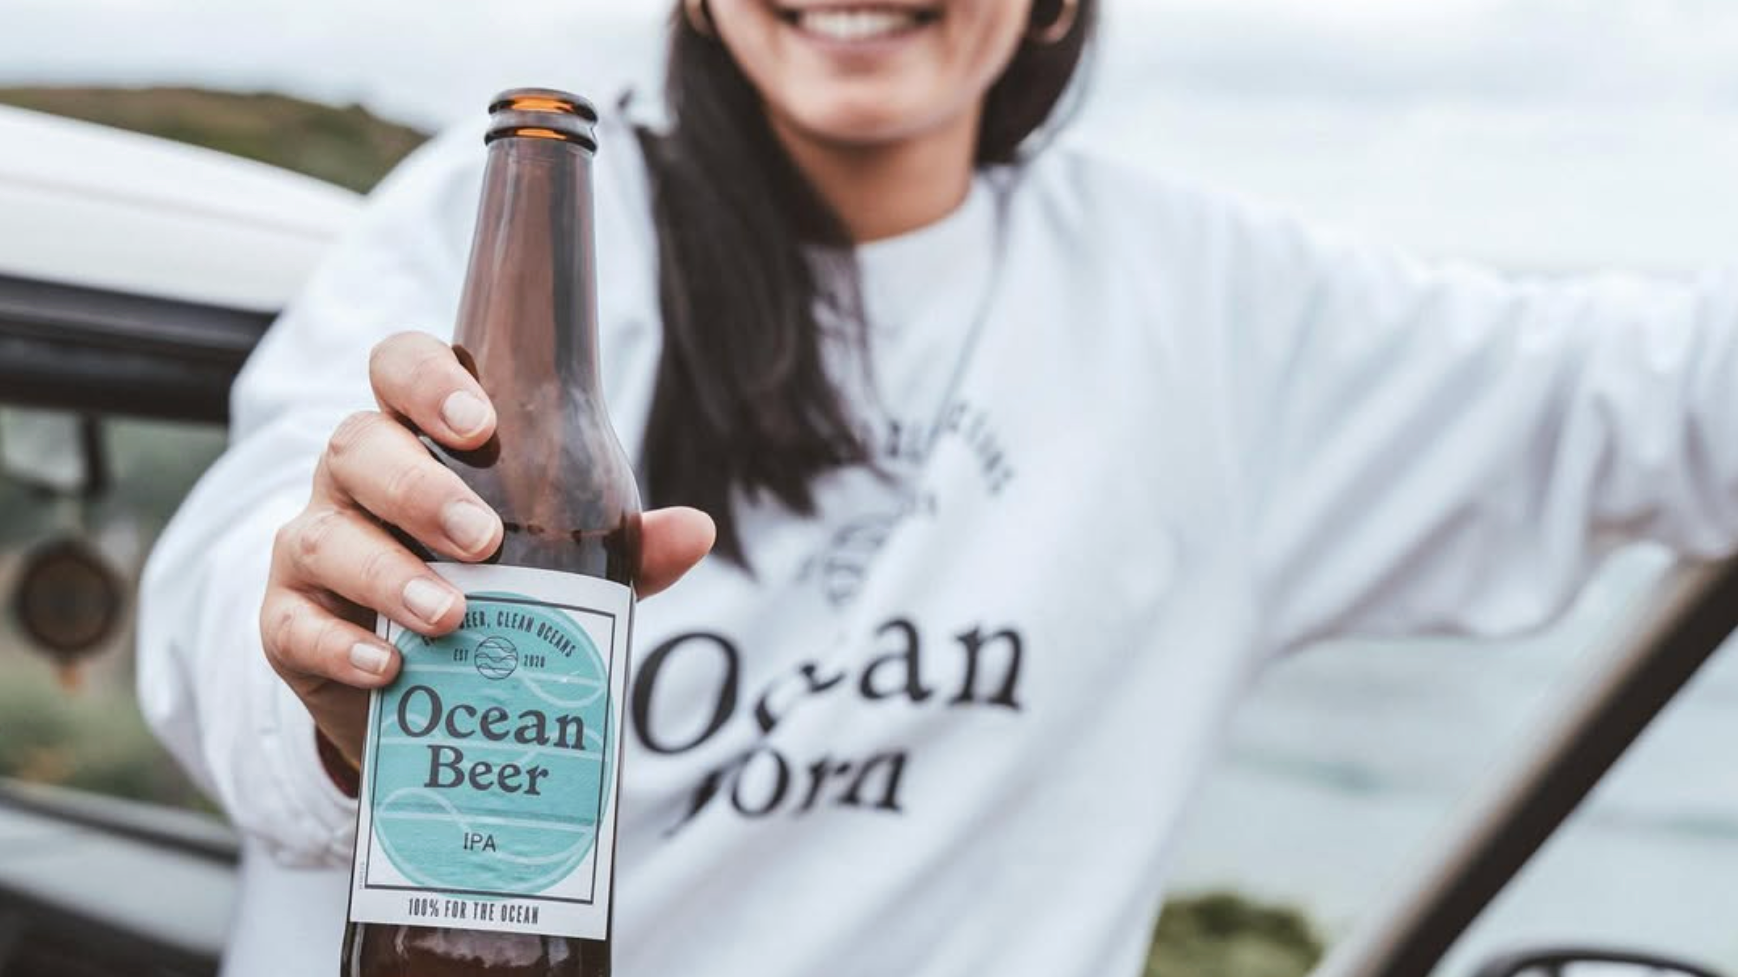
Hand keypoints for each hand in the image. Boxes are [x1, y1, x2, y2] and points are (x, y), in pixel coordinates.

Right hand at [260, 331, 714, 767]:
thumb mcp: (563, 563)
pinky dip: (341, 646)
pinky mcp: (287, 621)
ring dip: (387, 573)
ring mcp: (313, 546)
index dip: (427, 379)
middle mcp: (354, 478)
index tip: (478, 422)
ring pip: (323, 534)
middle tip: (481, 538)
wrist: (419, 683)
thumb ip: (621, 547)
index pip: (398, 368)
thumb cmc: (491, 587)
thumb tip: (695, 531)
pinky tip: (389, 667)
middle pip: (356, 445)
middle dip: (418, 488)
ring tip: (451, 615)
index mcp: (416, 436)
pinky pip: (292, 623)